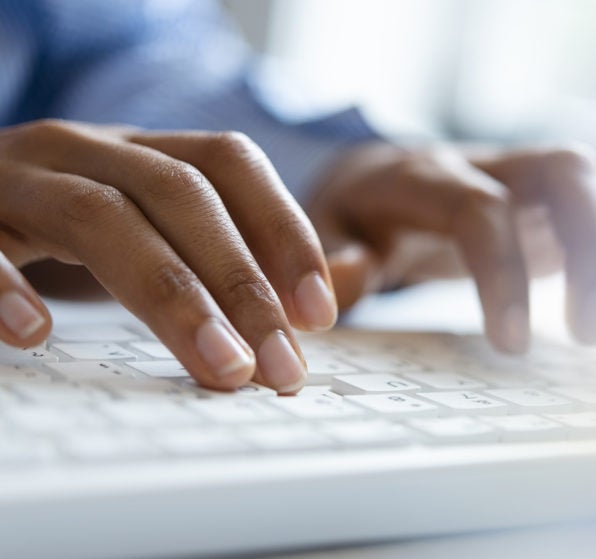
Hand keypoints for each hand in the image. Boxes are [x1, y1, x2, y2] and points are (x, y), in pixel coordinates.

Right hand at [0, 120, 337, 391]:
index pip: (228, 162)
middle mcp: (84, 148)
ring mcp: (17, 178)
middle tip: (281, 365)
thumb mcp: (152, 228)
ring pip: (100, 216)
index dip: (284, 230)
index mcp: (141, 150)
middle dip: (241, 282)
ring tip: (220, 365)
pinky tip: (38, 334)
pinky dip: (3, 286)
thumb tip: (324, 299)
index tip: (319, 312)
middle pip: (179, 193)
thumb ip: (232, 258)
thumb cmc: (68, 227)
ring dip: (171, 296)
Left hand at [309, 142, 595, 350]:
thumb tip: (341, 289)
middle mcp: (489, 163)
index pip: (481, 210)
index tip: (513, 346)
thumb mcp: (325, 235)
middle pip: (568, 174)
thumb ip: (336, 260)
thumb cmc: (352, 215)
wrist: (376, 177)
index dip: (503, 276)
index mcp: (426, 176)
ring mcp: (529, 175)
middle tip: (592, 333)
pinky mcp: (554, 200)